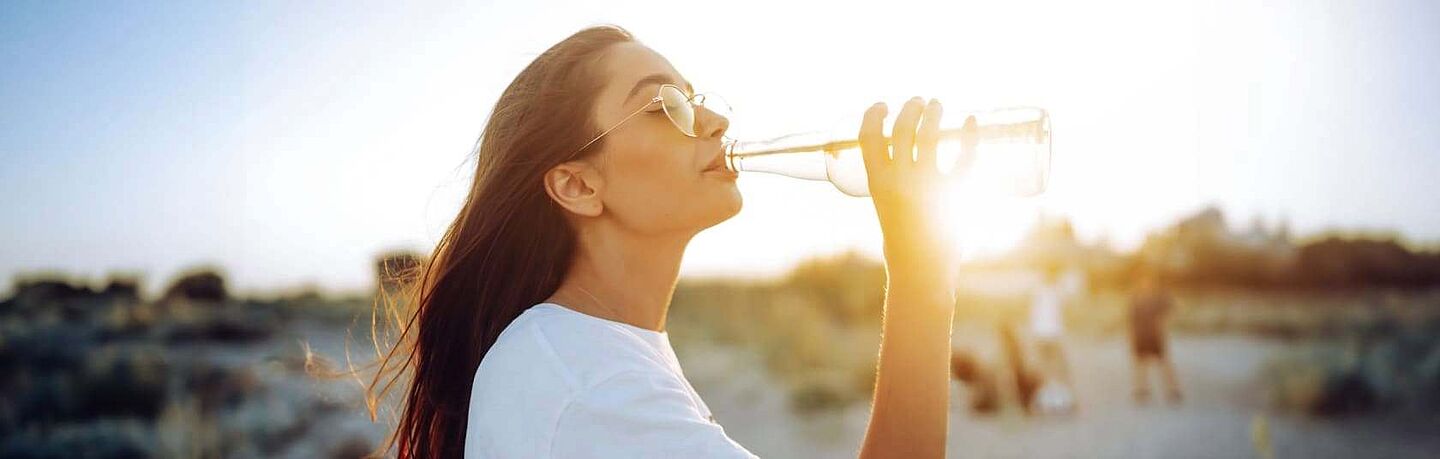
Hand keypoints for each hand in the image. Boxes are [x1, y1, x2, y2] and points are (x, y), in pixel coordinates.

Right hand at [859, 98, 958, 286]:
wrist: (920, 270)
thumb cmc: (902, 239)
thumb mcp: (886, 205)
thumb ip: (894, 180)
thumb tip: (909, 154)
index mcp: (876, 183)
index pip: (868, 136)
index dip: (873, 115)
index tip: (882, 105)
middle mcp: (899, 181)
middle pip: (902, 129)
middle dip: (910, 109)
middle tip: (919, 102)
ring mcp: (927, 186)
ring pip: (930, 137)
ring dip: (934, 115)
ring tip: (938, 105)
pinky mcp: (954, 195)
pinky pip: (965, 159)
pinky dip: (971, 136)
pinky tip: (973, 121)